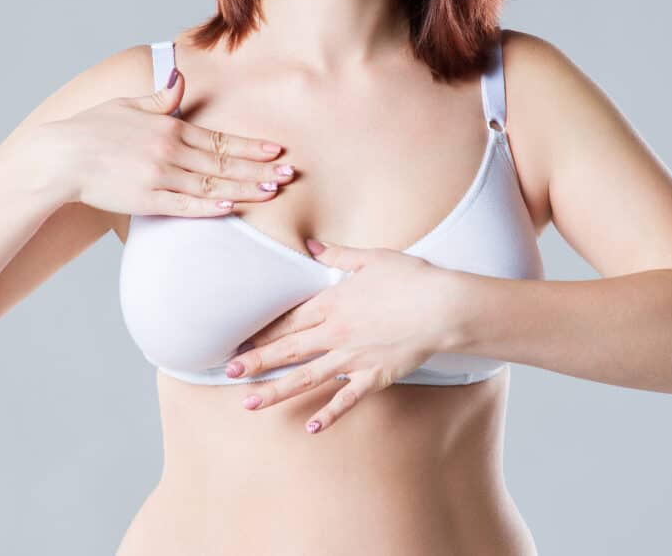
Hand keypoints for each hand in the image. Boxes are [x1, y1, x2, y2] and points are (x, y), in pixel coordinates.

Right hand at [32, 66, 296, 214]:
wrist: (58, 157)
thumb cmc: (91, 129)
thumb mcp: (128, 104)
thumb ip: (160, 98)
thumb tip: (181, 77)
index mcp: (169, 127)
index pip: (220, 138)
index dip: (251, 146)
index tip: (277, 150)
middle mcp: (169, 150)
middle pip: (223, 162)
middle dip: (259, 169)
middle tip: (288, 174)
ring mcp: (159, 176)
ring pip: (211, 183)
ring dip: (244, 188)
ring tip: (272, 191)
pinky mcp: (145, 200)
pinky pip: (184, 204)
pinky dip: (208, 205)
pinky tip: (230, 206)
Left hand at [225, 239, 460, 433]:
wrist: (443, 306)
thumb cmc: (410, 278)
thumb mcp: (371, 258)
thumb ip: (337, 255)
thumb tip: (312, 244)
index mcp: (332, 304)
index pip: (288, 321)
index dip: (262, 332)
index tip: (239, 341)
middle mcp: (336, 333)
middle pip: (287, 350)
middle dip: (256, 361)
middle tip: (228, 372)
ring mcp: (353, 357)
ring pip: (306, 377)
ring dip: (276, 391)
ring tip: (250, 403)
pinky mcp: (374, 375)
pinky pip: (347, 398)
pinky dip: (329, 413)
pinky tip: (311, 427)